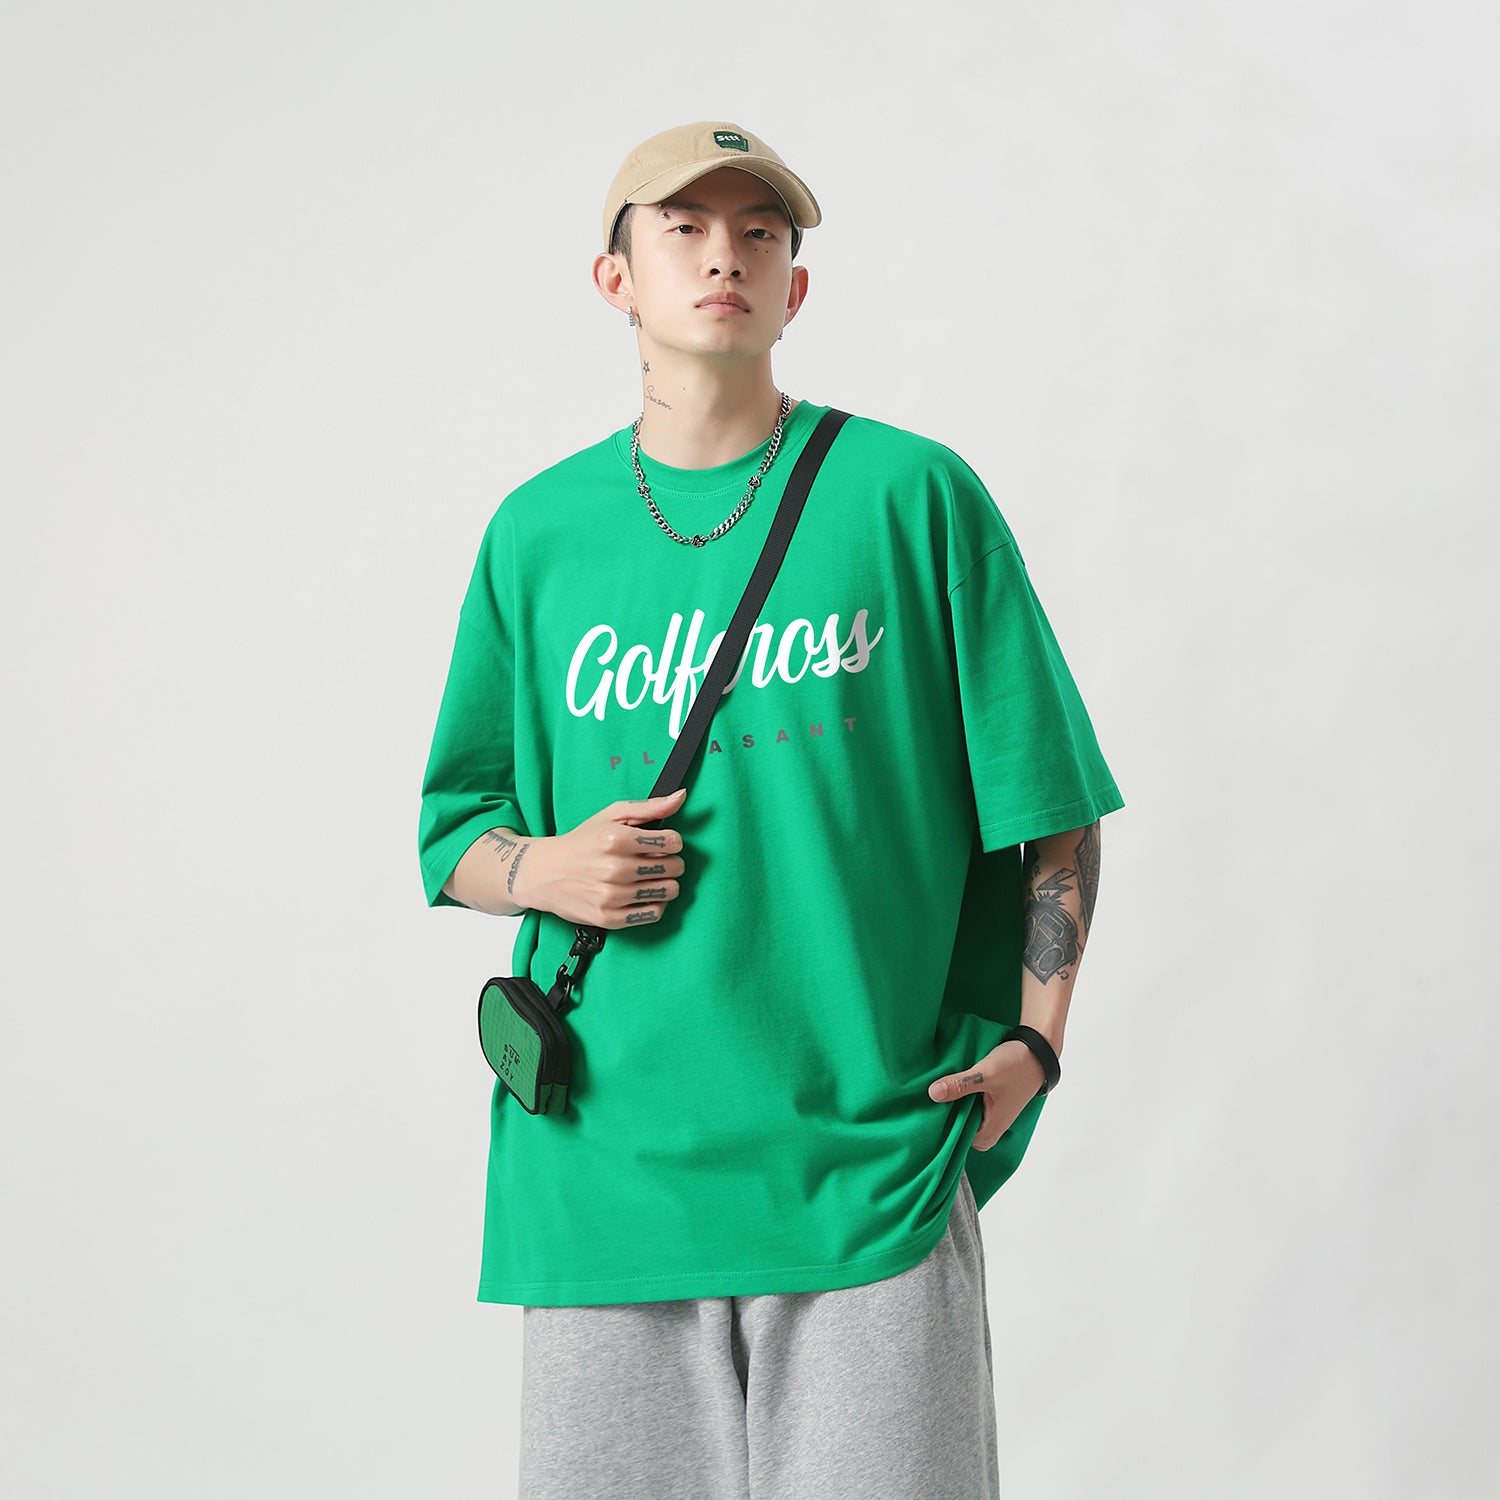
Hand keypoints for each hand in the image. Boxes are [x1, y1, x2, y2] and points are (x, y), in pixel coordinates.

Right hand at [516, 788, 687, 929]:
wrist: (545, 873)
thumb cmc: (582, 842)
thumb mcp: (612, 815)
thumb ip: (649, 807)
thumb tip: (680, 796)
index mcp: (616, 839)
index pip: (672, 842)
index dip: (671, 841)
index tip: (661, 843)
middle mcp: (615, 868)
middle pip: (673, 867)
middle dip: (671, 862)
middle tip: (656, 861)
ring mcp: (612, 895)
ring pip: (668, 891)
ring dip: (665, 883)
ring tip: (650, 878)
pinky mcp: (609, 918)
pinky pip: (653, 913)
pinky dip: (655, 904)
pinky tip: (644, 894)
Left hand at [927, 1039, 1047, 1151]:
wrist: (1037, 1052)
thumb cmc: (1017, 1066)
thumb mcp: (986, 1074)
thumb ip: (961, 1085)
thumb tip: (934, 1093)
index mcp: (989, 1132)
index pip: (954, 1140)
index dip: (940, 1124)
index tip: (926, 1110)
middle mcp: (989, 1129)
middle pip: (956, 1128)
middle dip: (944, 1112)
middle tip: (928, 1096)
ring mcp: (989, 1117)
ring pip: (961, 1115)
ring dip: (952, 1102)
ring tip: (938, 1088)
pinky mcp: (988, 1105)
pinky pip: (967, 1106)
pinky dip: (959, 1096)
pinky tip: (950, 1085)